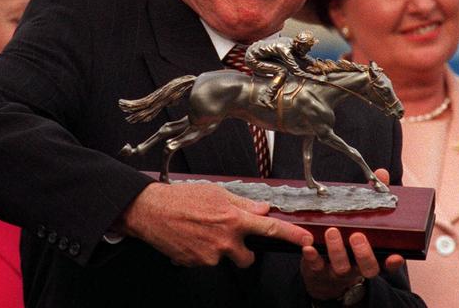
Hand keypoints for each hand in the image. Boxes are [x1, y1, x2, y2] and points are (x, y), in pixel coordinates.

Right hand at [122, 182, 312, 266]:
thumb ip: (243, 203)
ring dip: (219, 250)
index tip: (307, 240)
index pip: (270, 228)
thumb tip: (263, 208)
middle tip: (227, 236)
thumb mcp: (216, 192)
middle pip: (248, 258)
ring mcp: (211, 255)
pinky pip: (207, 262)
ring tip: (202, 233)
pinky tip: (191, 238)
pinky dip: (202, 253)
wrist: (151, 211)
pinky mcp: (197, 264)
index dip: (291, 235)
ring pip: (225, 259)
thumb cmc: (182, 198)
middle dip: (242, 251)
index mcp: (233, 218)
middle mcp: (225, 239)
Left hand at [300, 169, 404, 299]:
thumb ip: (372, 198)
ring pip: (341, 267)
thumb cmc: (345, 241)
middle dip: (363, 253)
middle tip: (357, 236)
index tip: (395, 255)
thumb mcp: (360, 220)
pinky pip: (315, 266)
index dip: (392, 262)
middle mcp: (357, 266)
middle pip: (367, 267)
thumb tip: (382, 174)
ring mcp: (337, 270)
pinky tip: (308, 246)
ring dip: (337, 250)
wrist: (321, 273)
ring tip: (331, 231)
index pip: (386, 261)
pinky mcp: (317, 270)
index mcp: (370, 255)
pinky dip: (312, 257)